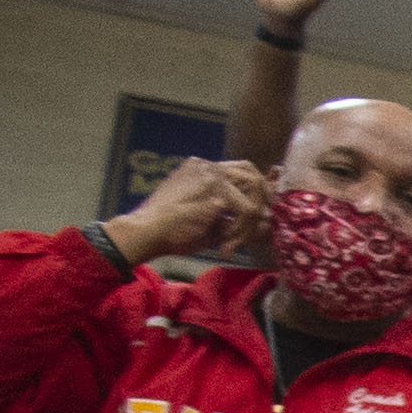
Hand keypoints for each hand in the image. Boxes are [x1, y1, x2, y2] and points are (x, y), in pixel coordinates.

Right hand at [104, 157, 269, 267]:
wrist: (146, 232)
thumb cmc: (173, 230)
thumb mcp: (207, 218)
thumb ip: (231, 215)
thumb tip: (265, 220)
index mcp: (202, 169)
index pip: (243, 172)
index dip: (257, 196)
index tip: (258, 221)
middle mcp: (207, 166)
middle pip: (252, 176)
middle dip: (260, 205)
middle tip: (257, 232)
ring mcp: (212, 176)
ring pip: (253, 191)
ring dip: (250, 221)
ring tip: (233, 242)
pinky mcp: (215, 192)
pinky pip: (247, 211)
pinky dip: (242, 232)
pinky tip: (225, 246)